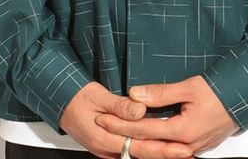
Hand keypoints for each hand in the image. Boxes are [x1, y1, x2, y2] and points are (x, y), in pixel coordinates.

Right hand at [60, 81, 193, 158]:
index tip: (181, 147)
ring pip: (137, 155)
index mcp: (104, 138)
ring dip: (158, 153)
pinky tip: (160, 148)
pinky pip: (131, 151)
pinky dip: (147, 150)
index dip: (162, 148)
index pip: (138, 146)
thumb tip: (140, 110)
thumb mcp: (98, 95)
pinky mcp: (109, 146)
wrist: (61, 101)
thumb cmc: (77, 97)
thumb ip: (120, 106)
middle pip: (141, 155)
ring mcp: (107, 149)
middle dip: (165, 154)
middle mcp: (106, 149)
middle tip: (186, 153)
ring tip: (179, 153)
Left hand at [94, 75, 239, 155]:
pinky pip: (169, 149)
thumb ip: (160, 93)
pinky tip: (143, 138)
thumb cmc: (220, 90)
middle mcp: (186, 145)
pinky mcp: (196, 146)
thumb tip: (135, 95)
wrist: (245, 96)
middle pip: (147, 143)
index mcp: (183, 131)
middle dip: (124, 135)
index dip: (122, 123)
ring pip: (158, 149)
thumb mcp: (189, 87)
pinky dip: (153, 143)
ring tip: (119, 133)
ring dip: (137, 141)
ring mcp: (192, 148)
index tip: (104, 118)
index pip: (144, 129)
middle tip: (104, 126)